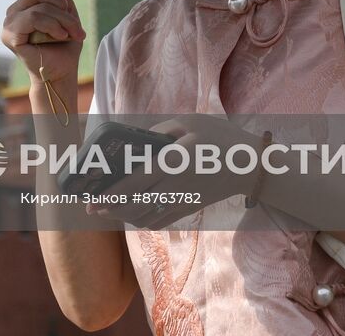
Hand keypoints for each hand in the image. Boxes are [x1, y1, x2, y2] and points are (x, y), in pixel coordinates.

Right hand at [0, 0, 85, 85]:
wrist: (62, 72)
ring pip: (40, 3)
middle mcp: (17, 6)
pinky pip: (35, 18)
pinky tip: (58, 38)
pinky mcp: (9, 34)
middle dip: (62, 4)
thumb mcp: (69, 12)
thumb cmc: (65, 44)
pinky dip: (53, 27)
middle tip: (74, 26)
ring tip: (70, 34)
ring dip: (62, 19)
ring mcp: (10, 19)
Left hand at [87, 115, 266, 227]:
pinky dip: (145, 221)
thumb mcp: (189, 122)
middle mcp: (177, 185)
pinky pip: (163, 221)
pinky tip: (135, 214)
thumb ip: (160, 130)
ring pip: (148, 217)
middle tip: (94, 207)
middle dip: (112, 208)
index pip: (136, 182)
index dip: (112, 194)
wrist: (251, 165)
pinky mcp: (192, 208)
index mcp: (174, 162)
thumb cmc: (219, 137)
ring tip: (111, 209)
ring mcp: (185, 200)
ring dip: (126, 216)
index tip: (94, 200)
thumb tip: (136, 141)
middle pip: (136, 204)